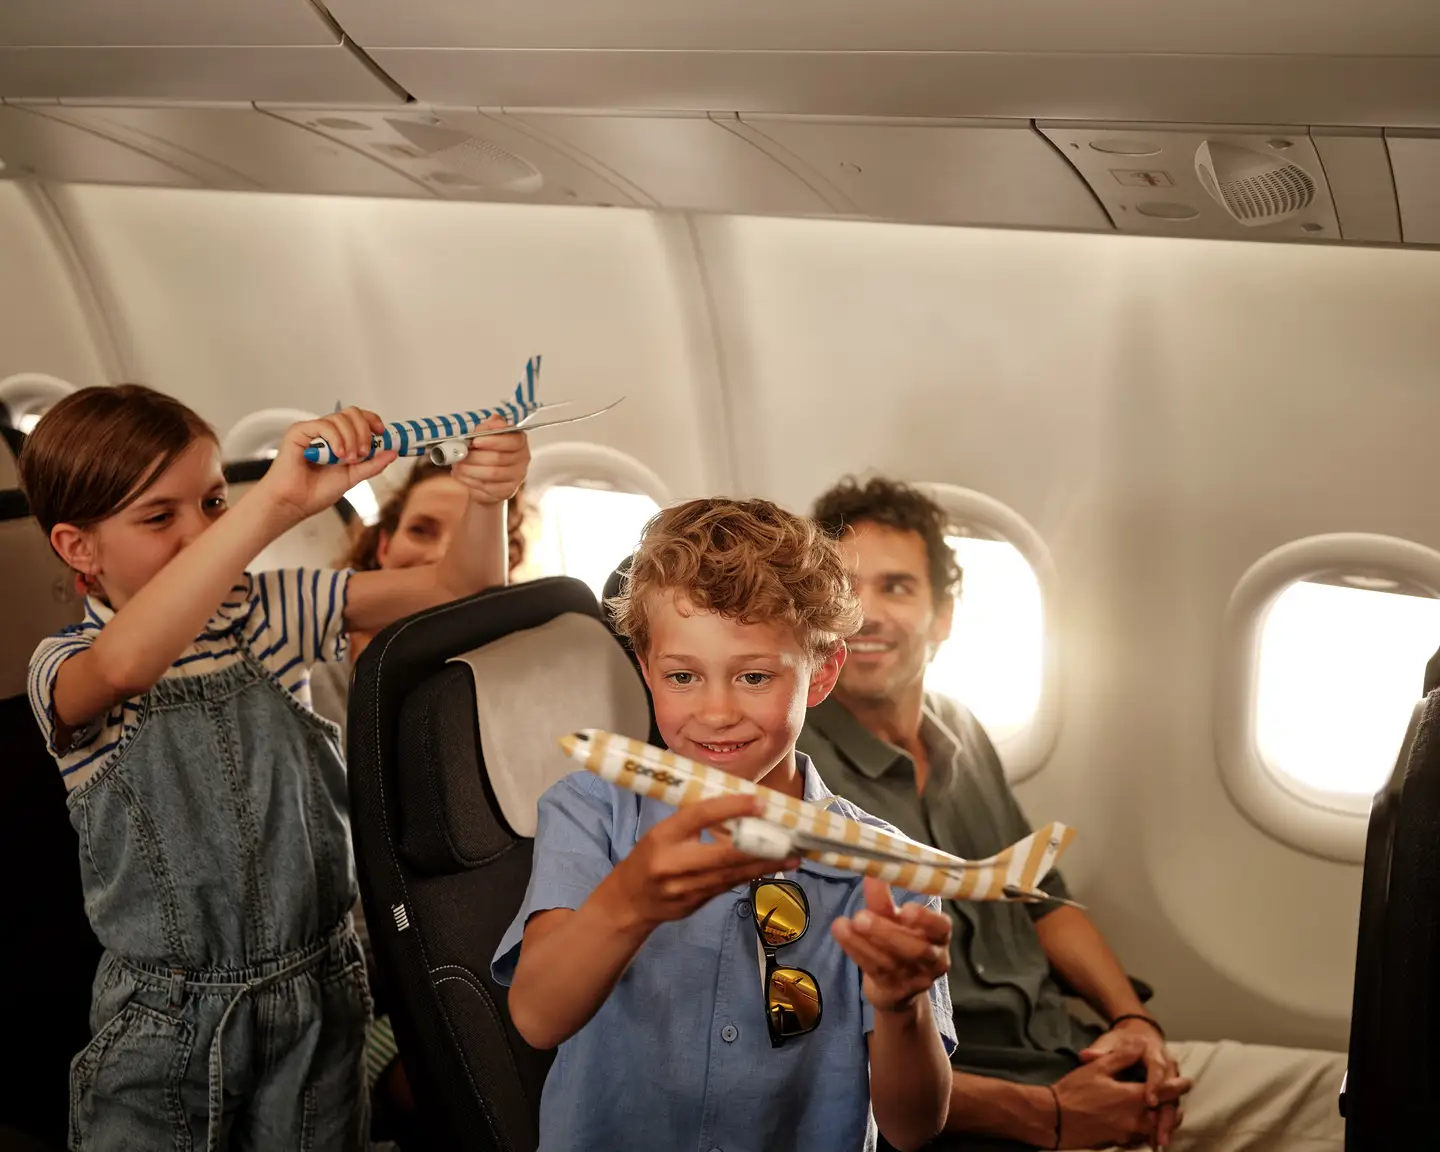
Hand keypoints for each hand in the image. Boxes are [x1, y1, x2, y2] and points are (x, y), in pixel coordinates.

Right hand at [257, 408, 396, 524]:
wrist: (295, 503)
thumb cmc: (316, 492)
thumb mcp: (353, 477)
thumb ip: (372, 464)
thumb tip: (393, 452)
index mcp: (339, 439)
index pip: (358, 419)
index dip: (372, 421)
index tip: (382, 433)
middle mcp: (326, 432)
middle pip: (352, 413)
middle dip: (364, 431)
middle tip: (364, 452)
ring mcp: (312, 430)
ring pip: (340, 418)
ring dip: (351, 438)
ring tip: (349, 459)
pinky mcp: (299, 431)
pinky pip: (324, 425)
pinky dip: (336, 438)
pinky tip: (338, 454)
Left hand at [450, 416, 530, 505]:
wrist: (487, 476)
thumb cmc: (486, 451)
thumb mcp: (486, 434)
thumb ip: (489, 426)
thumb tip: (493, 421)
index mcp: (520, 441)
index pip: (512, 441)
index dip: (492, 441)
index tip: (475, 441)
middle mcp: (522, 459)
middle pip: (499, 458)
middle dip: (476, 456)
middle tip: (461, 454)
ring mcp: (516, 477)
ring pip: (493, 473)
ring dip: (471, 469)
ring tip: (458, 465)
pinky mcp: (507, 491)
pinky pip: (488, 487)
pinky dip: (470, 480)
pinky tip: (461, 475)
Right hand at [598, 794, 798, 932]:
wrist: (628, 901)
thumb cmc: (649, 856)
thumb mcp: (664, 832)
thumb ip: (694, 822)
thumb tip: (737, 807)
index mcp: (664, 835)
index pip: (700, 815)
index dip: (732, 807)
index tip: (760, 801)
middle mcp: (674, 863)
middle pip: (724, 854)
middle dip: (760, 848)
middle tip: (789, 839)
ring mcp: (685, 888)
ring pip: (732, 875)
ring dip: (764, 866)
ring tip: (792, 857)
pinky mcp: (696, 904)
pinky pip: (728, 886)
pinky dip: (749, 875)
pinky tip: (769, 868)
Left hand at [832, 878, 950, 1014]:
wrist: (895, 986)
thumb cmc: (897, 939)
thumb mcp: (893, 917)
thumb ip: (883, 897)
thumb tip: (871, 867)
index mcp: (939, 935)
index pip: (941, 927)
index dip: (925, 919)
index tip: (904, 909)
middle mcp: (934, 959)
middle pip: (915, 949)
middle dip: (886, 932)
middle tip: (861, 916)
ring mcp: (916, 979)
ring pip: (892, 962)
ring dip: (864, 942)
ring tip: (843, 924)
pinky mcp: (895, 991)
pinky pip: (876, 971)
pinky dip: (856, 952)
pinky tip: (842, 934)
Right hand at [1052, 1036, 1189, 1149]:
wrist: (1055, 1119)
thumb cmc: (1074, 1091)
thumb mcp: (1096, 1068)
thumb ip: (1121, 1057)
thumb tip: (1138, 1046)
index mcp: (1133, 1097)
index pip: (1165, 1092)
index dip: (1178, 1086)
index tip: (1188, 1081)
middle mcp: (1135, 1119)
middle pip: (1164, 1116)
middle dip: (1172, 1109)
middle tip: (1178, 1104)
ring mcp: (1127, 1134)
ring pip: (1154, 1130)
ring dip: (1161, 1122)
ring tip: (1164, 1116)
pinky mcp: (1118, 1142)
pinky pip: (1140, 1138)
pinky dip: (1146, 1132)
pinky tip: (1141, 1128)